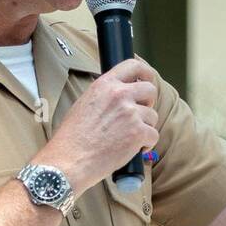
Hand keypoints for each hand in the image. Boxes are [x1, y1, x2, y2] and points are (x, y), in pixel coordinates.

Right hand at [42, 56, 159, 193]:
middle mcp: (119, 95)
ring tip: (130, 137)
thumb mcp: (85, 103)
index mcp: (105, 85)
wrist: (71, 159)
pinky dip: (147, 144)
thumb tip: (120, 96)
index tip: (148, 79)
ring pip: (153, 116)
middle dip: (149, 102)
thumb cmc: (73, 137)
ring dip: (145, 127)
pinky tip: (134, 149)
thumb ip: (105, 96)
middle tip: (140, 114)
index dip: (145, 73)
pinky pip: (154, 135)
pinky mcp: (138, 133)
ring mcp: (130, 113)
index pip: (133, 65)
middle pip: (150, 89)